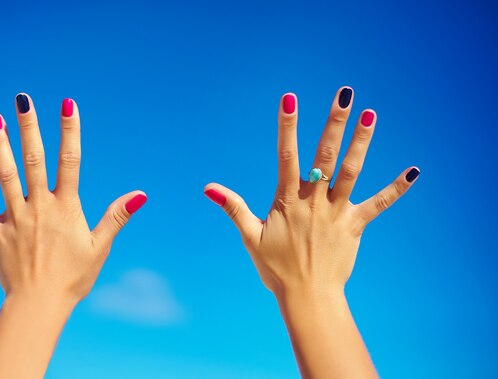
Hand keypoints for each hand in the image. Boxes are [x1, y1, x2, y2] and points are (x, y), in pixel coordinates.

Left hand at [0, 94, 146, 303]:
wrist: (40, 304)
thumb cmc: (74, 277)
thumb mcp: (100, 246)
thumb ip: (117, 216)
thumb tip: (140, 194)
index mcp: (66, 207)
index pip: (70, 161)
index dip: (70, 131)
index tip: (68, 104)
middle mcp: (39, 206)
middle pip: (33, 160)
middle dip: (29, 127)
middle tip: (22, 99)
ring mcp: (15, 218)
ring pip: (5, 176)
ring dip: (0, 146)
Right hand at [204, 87, 418, 295]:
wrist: (308, 296)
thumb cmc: (276, 268)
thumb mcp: (250, 236)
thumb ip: (233, 208)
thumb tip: (209, 188)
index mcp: (288, 201)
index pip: (287, 156)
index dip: (288, 126)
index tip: (289, 99)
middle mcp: (315, 201)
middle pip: (325, 155)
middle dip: (334, 123)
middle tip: (344, 94)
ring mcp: (337, 212)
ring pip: (351, 171)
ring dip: (361, 142)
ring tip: (371, 114)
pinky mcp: (355, 225)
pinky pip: (379, 204)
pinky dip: (395, 188)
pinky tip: (413, 171)